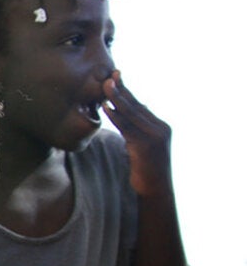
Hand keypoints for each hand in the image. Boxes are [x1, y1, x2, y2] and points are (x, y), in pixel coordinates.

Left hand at [102, 70, 172, 195]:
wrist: (155, 190)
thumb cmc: (145, 170)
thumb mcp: (139, 147)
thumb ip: (134, 133)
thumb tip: (123, 120)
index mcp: (160, 126)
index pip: (140, 105)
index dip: (127, 91)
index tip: (116, 76)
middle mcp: (160, 128)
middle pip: (137, 105)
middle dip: (122, 89)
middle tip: (110, 74)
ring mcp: (155, 137)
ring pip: (133, 114)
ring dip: (118, 98)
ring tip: (106, 85)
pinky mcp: (147, 146)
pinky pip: (128, 128)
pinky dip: (117, 116)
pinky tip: (107, 107)